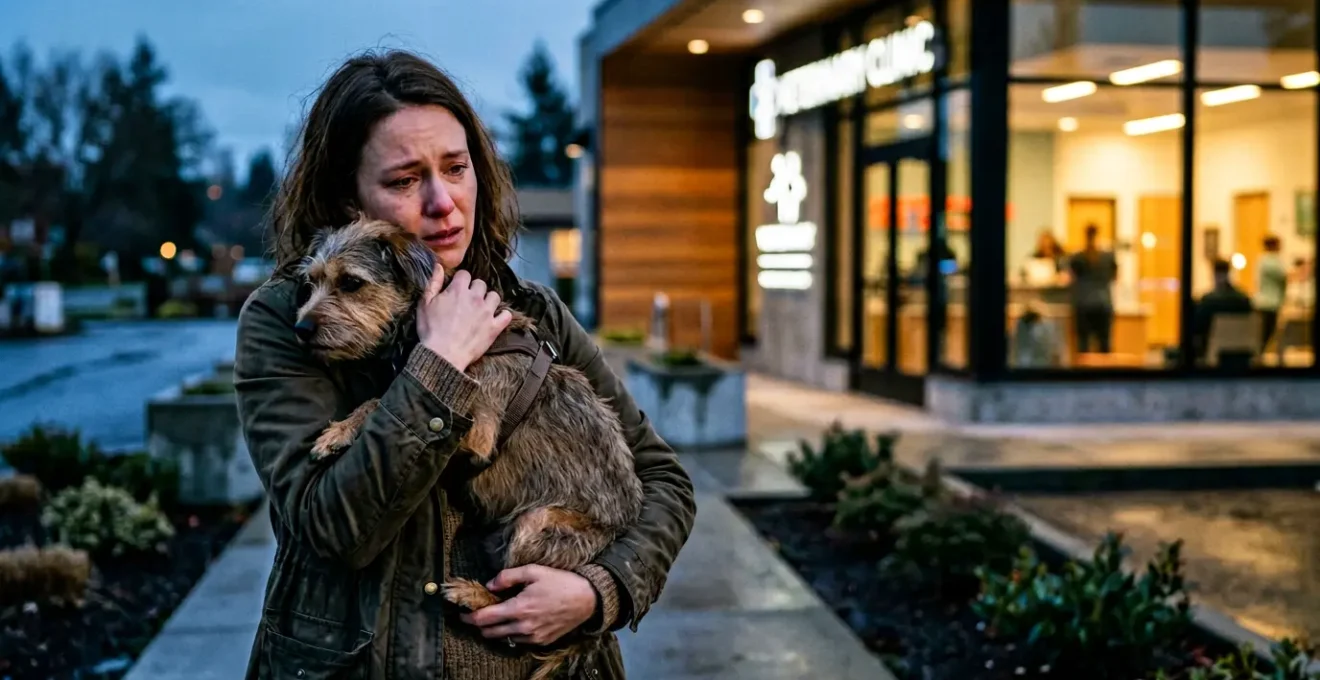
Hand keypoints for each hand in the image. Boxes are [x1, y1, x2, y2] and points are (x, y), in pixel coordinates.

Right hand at [416, 269, 511, 371]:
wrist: (443, 355)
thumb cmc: (430, 330)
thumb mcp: (424, 304)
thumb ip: (433, 283)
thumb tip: (438, 266)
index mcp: (458, 290)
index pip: (465, 274)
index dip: (460, 281)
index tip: (456, 289)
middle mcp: (475, 298)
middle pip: (481, 284)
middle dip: (475, 289)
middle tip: (468, 300)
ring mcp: (487, 312)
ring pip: (495, 296)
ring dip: (489, 300)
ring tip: (482, 308)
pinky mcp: (495, 327)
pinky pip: (506, 315)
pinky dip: (503, 316)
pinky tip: (496, 318)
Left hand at [460, 565, 597, 645]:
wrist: (587, 599)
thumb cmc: (561, 582)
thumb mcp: (533, 571)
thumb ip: (508, 577)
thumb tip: (489, 585)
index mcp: (519, 608)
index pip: (485, 618)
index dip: (469, 617)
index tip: (462, 614)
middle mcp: (524, 627)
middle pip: (490, 633)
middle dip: (480, 625)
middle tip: (477, 615)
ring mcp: (533, 637)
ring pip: (504, 638)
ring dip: (496, 630)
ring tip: (498, 617)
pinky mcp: (542, 642)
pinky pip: (519, 641)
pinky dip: (512, 633)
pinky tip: (517, 621)